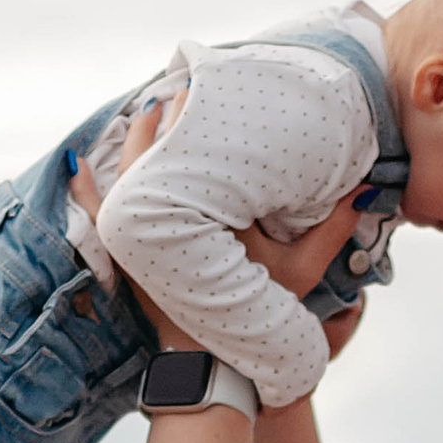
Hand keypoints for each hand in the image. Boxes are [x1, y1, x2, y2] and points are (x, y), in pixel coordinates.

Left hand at [72, 101, 365, 362]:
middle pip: (156, 149)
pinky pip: (97, 210)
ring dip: (138, 138)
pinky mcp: (126, 254)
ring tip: (149, 109)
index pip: (196, 147)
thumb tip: (365, 190)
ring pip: (127, 170)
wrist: (212, 362)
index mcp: (209, 212)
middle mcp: (166, 217)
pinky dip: (86, 186)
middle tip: (180, 84)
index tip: (206, 80)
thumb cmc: (261, 315)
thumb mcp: (304, 270)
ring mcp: (140, 236)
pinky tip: (77, 164)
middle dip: (167, 114)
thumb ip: (335, 229)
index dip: (198, 110)